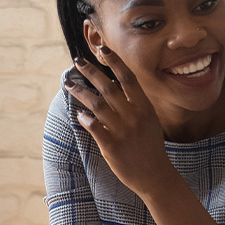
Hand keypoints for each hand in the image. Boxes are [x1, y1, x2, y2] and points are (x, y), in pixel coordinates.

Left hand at [65, 54, 176, 199]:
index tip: (102, 48)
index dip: (114, 62)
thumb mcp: (149, 121)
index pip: (128, 78)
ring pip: (97, 105)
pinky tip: (78, 114)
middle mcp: (133, 116)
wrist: (155, 176)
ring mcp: (122, 131)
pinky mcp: (112, 146)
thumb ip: (135, 104)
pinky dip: (85, 119)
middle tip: (78, 61)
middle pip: (109, 87)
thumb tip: (116, 85)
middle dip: (91, 71)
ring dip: (81, 92)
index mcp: (144, 107)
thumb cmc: (151, 147)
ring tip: (68, 84)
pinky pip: (94, 128)